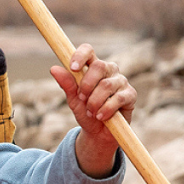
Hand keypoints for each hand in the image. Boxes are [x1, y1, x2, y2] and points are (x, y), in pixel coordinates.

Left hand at [49, 44, 134, 177]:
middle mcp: (109, 70)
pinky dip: (106, 109)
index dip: (80, 55)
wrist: (98, 133)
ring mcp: (121, 81)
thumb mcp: (73, 99)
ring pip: (106, 85)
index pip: (88, 50)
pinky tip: (100, 116)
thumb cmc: (85, 112)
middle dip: (86, 85)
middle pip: (99, 66)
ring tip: (90, 112)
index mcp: (93, 67)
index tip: (72, 68)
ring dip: (94, 101)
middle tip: (81, 99)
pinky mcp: (130, 95)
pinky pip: (118, 98)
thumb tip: (54, 68)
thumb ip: (67, 84)